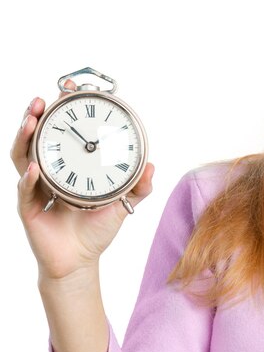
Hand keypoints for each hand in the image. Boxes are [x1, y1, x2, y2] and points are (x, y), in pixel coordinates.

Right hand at [10, 79, 155, 280]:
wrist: (81, 261)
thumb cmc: (97, 229)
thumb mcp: (123, 203)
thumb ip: (139, 186)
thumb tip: (152, 165)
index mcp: (70, 166)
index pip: (63, 133)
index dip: (63, 112)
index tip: (69, 90)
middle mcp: (49, 172)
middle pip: (37, 138)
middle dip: (37, 116)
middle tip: (42, 99)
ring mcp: (36, 188)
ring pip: (22, 156)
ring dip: (25, 137)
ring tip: (30, 119)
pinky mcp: (28, 208)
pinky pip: (25, 190)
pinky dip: (29, 178)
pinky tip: (34, 167)